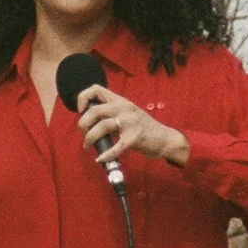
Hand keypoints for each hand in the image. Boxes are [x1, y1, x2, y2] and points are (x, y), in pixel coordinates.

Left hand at [76, 85, 190, 166]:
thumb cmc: (143, 128)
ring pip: (101, 126)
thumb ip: (111, 114)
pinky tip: (101, 158)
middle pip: (94, 110)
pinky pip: (115, 147)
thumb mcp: (127, 114)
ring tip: (88, 145)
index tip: (82, 111)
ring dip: (90, 138)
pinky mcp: (134, 138)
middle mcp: (124, 108)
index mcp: (121, 101)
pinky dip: (106, 154)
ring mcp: (130, 122)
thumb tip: (88, 121)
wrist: (165, 139)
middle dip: (83, 123)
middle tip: (84, 133)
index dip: (83, 98)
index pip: (96, 89)